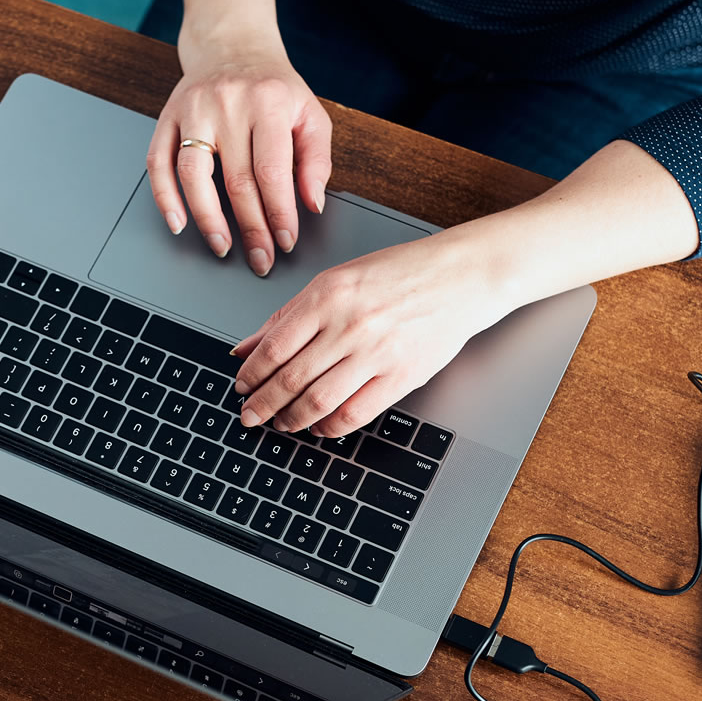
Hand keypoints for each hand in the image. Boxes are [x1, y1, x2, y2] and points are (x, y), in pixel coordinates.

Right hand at [147, 42, 330, 276]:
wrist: (232, 45)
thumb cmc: (274, 88)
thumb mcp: (310, 114)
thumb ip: (317, 159)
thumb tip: (311, 203)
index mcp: (268, 102)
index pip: (272, 170)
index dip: (279, 213)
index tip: (285, 241)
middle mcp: (227, 104)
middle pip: (236, 180)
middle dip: (251, 228)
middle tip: (261, 259)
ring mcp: (193, 110)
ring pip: (193, 175)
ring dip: (208, 219)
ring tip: (223, 246)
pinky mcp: (167, 117)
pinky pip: (158, 163)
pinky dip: (165, 197)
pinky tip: (179, 223)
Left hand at [231, 233, 524, 435]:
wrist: (460, 277)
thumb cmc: (399, 274)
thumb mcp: (336, 280)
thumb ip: (288, 315)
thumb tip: (246, 348)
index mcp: (328, 295)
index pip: (274, 346)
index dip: (252, 374)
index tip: (241, 387)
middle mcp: (349, 325)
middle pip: (290, 378)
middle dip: (262, 404)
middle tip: (250, 416)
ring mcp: (376, 353)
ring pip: (318, 401)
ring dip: (291, 419)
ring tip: (281, 423)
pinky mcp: (401, 377)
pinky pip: (355, 414)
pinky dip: (329, 427)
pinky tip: (318, 426)